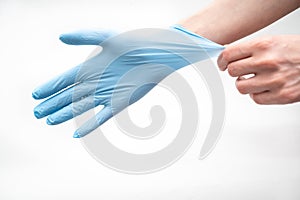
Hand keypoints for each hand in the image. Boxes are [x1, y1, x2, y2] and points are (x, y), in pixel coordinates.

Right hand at [32, 26, 222, 137]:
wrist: (156, 53)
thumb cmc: (134, 42)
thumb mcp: (106, 36)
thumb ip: (84, 37)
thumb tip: (60, 36)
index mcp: (92, 66)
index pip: (65, 79)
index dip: (50, 86)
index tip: (36, 94)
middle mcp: (97, 81)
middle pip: (69, 95)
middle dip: (53, 103)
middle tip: (37, 112)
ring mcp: (107, 93)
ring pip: (81, 107)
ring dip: (65, 114)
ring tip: (49, 121)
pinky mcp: (120, 102)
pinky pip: (102, 116)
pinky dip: (90, 124)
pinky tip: (77, 133)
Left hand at [217, 35, 299, 103]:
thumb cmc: (298, 51)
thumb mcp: (273, 41)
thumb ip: (250, 49)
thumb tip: (228, 55)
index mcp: (263, 45)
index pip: (229, 54)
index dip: (222, 60)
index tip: (222, 64)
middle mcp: (267, 62)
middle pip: (232, 71)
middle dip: (234, 71)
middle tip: (240, 71)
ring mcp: (274, 80)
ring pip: (240, 87)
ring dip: (244, 84)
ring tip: (254, 79)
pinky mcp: (281, 96)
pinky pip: (255, 98)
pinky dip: (257, 94)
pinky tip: (265, 87)